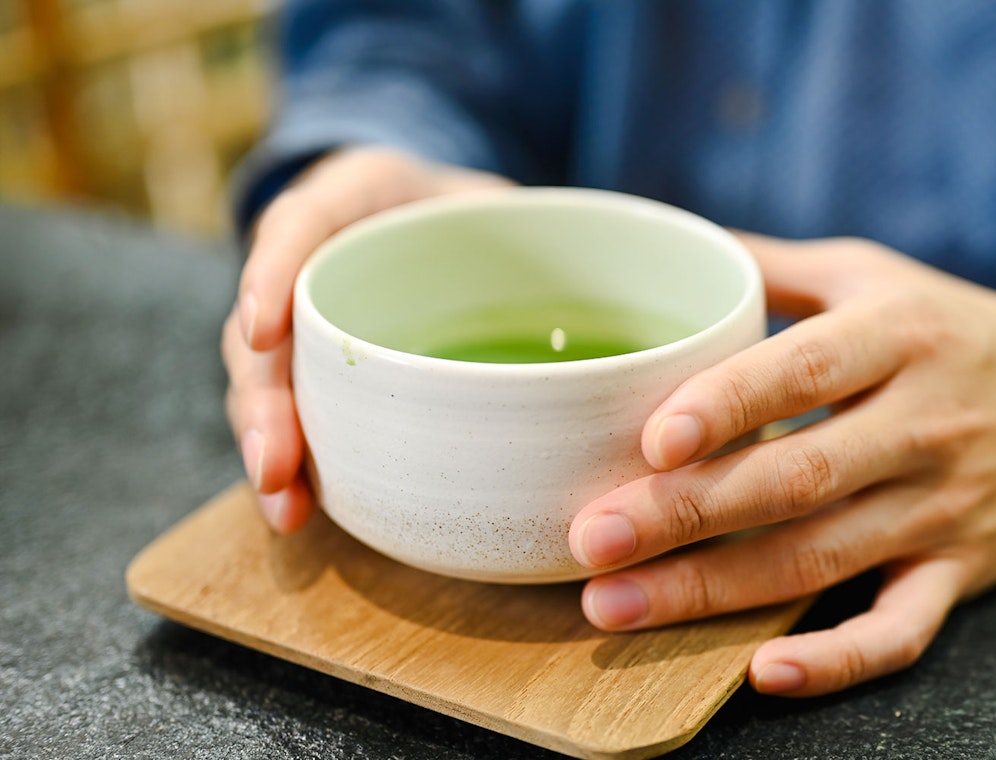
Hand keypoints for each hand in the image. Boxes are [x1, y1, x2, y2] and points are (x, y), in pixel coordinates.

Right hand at [222, 147, 511, 530]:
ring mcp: (305, 323)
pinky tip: (299, 511)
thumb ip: (523, 221)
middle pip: (266, 331)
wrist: (439, 221)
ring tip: (283, 505)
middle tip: (276, 463)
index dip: (273, 274)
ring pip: (265, 384)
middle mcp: (310, 263)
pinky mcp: (320, 373)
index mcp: (353, 197)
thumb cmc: (466, 212)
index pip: (300, 223)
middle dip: (267, 401)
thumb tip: (615, 286)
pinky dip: (297, 464)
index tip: (263, 331)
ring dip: (270, 447)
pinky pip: (299, 414)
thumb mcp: (493, 195)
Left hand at [568, 234, 995, 696]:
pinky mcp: (961, 570)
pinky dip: (840, 659)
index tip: (651, 440)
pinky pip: (902, 629)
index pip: (806, 373)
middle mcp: (925, 425)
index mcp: (899, 338)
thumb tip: (670, 245)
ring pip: (822, 558)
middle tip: (592, 539)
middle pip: (797, 479)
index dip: (729, 406)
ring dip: (715, 591)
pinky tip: (765, 671)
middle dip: (686, 515)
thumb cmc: (953, 329)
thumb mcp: (874, 275)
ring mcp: (945, 507)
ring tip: (618, 604)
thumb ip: (773, 267)